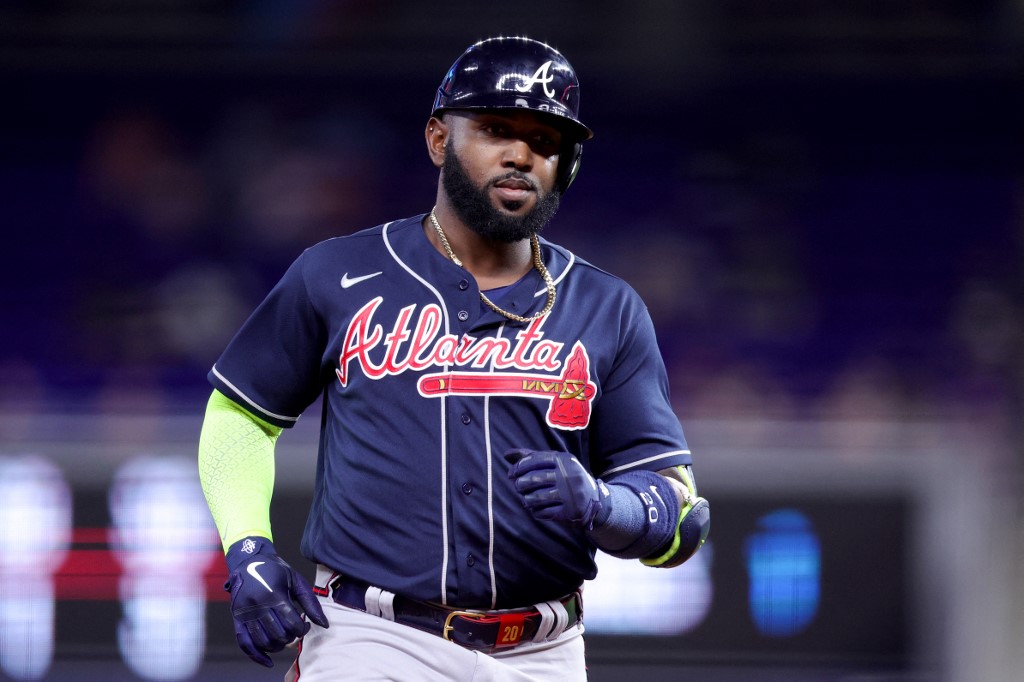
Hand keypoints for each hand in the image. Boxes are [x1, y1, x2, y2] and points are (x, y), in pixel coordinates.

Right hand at [224, 537, 328, 666]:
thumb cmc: (276, 571)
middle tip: (295, 630)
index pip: (291, 623)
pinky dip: (256, 656)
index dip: (302, 629)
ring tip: (284, 638)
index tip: (305, 624)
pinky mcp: (236, 618)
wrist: (249, 561)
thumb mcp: (296, 580)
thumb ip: (311, 602)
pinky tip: (268, 660)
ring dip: (277, 646)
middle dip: (291, 637)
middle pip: (278, 634)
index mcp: (274, 594)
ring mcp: (245, 613)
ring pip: (263, 642)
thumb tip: (324, 624)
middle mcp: (257, 606)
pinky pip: (244, 643)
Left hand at [503, 449, 608, 527]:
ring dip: (526, 500)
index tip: (511, 474)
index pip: (534, 460)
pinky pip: (544, 513)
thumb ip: (531, 457)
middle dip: (520, 484)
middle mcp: (568, 475)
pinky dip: (536, 512)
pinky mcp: (570, 511)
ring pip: (536, 498)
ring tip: (526, 499)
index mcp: (563, 460)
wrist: (594, 498)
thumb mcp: (555, 463)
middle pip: (533, 479)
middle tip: (518, 487)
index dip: (518, 467)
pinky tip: (536, 509)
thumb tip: (506, 454)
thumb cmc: (567, 477)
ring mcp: (570, 495)